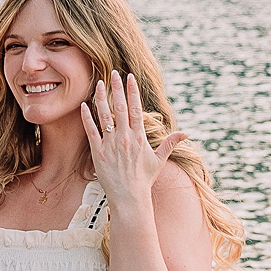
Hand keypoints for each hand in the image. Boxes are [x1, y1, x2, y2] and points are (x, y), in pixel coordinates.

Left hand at [80, 72, 184, 215]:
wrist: (130, 198)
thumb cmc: (144, 179)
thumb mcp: (159, 160)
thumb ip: (170, 143)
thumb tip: (186, 133)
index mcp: (139, 137)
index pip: (136, 108)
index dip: (132, 91)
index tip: (130, 77)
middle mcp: (125, 138)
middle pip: (120, 107)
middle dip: (117, 88)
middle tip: (114, 72)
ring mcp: (111, 144)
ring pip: (104, 116)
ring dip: (102, 98)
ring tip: (100, 83)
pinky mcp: (98, 152)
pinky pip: (91, 131)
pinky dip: (87, 117)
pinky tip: (84, 105)